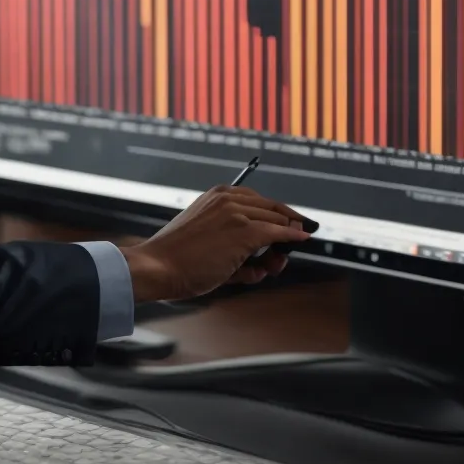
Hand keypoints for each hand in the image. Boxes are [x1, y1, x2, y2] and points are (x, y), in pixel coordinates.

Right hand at [118, 186, 309, 302]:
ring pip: (277, 222)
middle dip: (283, 232)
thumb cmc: (178, 260)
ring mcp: (238, 213)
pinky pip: (279, 233)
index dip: (278, 216)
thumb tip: (269, 264)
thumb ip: (239, 250)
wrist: (159, 267)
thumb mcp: (209, 244)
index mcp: (217, 195)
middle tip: (282, 255)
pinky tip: (303, 238)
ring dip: (281, 245)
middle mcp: (228, 198)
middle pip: (272, 210)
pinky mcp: (245, 231)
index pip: (259, 202)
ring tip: (270, 268)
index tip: (292, 226)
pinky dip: (293, 236)